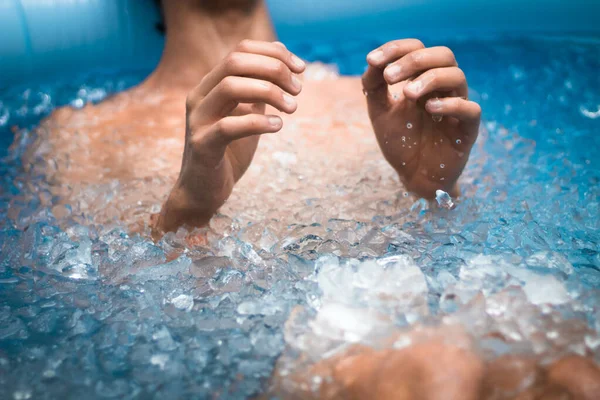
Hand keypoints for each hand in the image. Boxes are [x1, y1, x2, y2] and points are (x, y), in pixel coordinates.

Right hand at [156, 40, 304, 231]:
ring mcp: (198, 120)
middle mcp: (200, 96)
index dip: (274, 52)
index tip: (300, 68)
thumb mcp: (248, 114)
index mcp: (210, 85)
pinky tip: (278, 126)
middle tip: (298, 89)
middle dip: (273, 69)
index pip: (241, 50)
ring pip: (230, 87)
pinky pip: (229, 126)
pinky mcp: (202, 146)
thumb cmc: (229, 152)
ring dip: (269, 92)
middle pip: (235, 62)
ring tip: (292, 108)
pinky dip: (258, 122)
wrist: (203, 192)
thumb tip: (283, 61)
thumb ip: (260, 90)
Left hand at [362, 39, 480, 197]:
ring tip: (407, 94)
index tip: (373, 61)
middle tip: (390, 77)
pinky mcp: (467, 130)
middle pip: (443, 55)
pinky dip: (450, 104)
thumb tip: (372, 61)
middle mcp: (443, 89)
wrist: (413, 176)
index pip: (418, 49)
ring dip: (430, 78)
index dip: (396, 49)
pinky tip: (429, 108)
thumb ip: (373, 87)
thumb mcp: (379, 112)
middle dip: (414, 61)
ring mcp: (457, 107)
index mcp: (423, 80)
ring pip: (457, 76)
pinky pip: (470, 109)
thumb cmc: (400, 141)